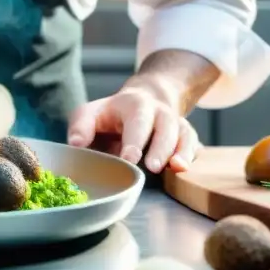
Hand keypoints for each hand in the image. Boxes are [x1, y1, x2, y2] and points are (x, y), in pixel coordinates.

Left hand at [67, 87, 201, 172]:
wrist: (141, 102)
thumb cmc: (110, 115)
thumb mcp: (90, 113)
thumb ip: (81, 126)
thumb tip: (75, 144)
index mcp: (135, 105)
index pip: (137, 121)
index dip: (134, 140)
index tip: (129, 158)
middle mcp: (159, 112)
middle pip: (166, 126)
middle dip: (160, 146)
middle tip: (153, 166)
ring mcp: (175, 123)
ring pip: (185, 134)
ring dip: (183, 151)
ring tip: (177, 167)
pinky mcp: (185, 136)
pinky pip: (194, 144)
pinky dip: (191, 155)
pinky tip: (184, 168)